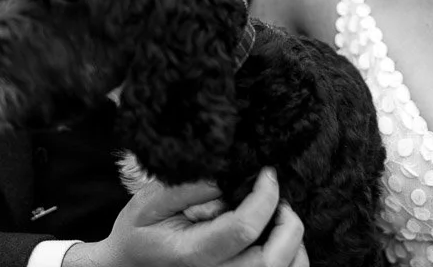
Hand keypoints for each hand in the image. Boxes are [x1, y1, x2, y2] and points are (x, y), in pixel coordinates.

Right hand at [84, 167, 308, 266]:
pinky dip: (290, 259)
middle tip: (280, 198)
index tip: (267, 173)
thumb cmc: (138, 234)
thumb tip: (225, 177)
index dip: (264, 197)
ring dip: (293, 244)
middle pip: (272, 260)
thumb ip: (188, 189)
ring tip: (280, 218)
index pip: (244, 229)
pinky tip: (277, 239)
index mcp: (193, 255)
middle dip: (287, 222)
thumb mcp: (150, 203)